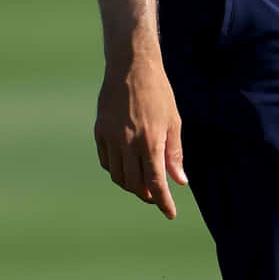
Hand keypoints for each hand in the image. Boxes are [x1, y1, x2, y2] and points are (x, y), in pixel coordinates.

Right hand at [94, 54, 188, 218]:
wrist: (130, 66)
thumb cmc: (157, 92)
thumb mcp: (173, 121)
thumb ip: (174, 153)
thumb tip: (179, 181)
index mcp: (149, 140)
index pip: (155, 181)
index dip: (163, 201)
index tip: (170, 213)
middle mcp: (128, 142)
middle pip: (135, 184)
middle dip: (147, 195)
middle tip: (157, 196)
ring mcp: (111, 137)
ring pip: (118, 176)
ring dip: (131, 186)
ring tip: (143, 184)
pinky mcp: (100, 131)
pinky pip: (107, 162)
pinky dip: (117, 171)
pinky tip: (127, 168)